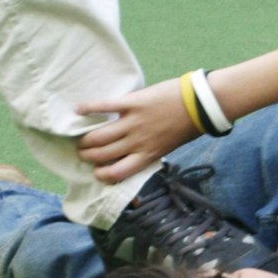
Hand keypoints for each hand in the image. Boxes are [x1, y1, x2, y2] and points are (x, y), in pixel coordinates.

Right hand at [75, 77, 198, 182]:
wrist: (199, 104)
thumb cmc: (187, 125)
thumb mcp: (168, 146)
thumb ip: (150, 150)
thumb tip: (133, 152)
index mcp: (147, 155)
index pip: (117, 173)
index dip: (102, 174)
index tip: (96, 171)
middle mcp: (137, 143)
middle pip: (103, 155)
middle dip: (88, 156)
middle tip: (83, 152)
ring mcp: (133, 123)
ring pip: (99, 136)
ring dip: (85, 139)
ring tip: (80, 139)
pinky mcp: (132, 103)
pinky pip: (104, 107)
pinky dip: (88, 108)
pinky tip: (77, 110)